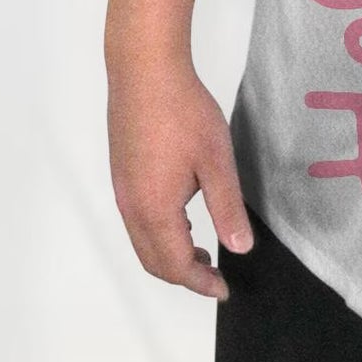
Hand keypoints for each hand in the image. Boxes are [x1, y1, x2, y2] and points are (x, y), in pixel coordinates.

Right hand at [107, 59, 253, 299]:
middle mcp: (132, 207)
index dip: (200, 283)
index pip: (175, 265)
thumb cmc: (183, 112)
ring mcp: (122, 191)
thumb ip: (227, 207)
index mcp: (155, 209)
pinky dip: (159, 234)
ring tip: (203, 252)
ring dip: (170, 255)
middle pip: (153, 261)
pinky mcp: (122, 174)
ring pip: (142, 242)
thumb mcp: (216, 160)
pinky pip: (137, 221)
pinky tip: (183, 218)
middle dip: (184, 275)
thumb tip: (239, 248)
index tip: (224, 290)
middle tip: (215, 276)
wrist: (145, 72)